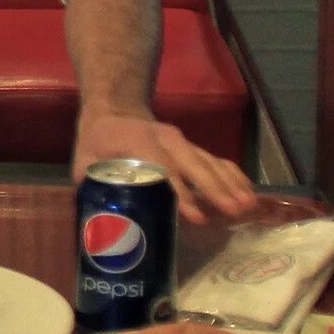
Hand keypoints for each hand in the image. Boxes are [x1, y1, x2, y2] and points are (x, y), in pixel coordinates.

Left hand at [71, 108, 259, 224]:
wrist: (115, 114)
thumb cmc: (98, 143)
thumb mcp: (85, 160)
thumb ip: (90, 185)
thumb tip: (98, 220)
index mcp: (137, 140)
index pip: (162, 167)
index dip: (179, 192)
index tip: (195, 216)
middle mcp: (166, 138)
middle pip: (194, 164)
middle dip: (214, 189)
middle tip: (233, 212)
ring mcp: (183, 142)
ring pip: (210, 162)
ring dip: (230, 184)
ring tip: (248, 207)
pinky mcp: (193, 148)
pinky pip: (218, 161)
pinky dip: (234, 176)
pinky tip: (249, 194)